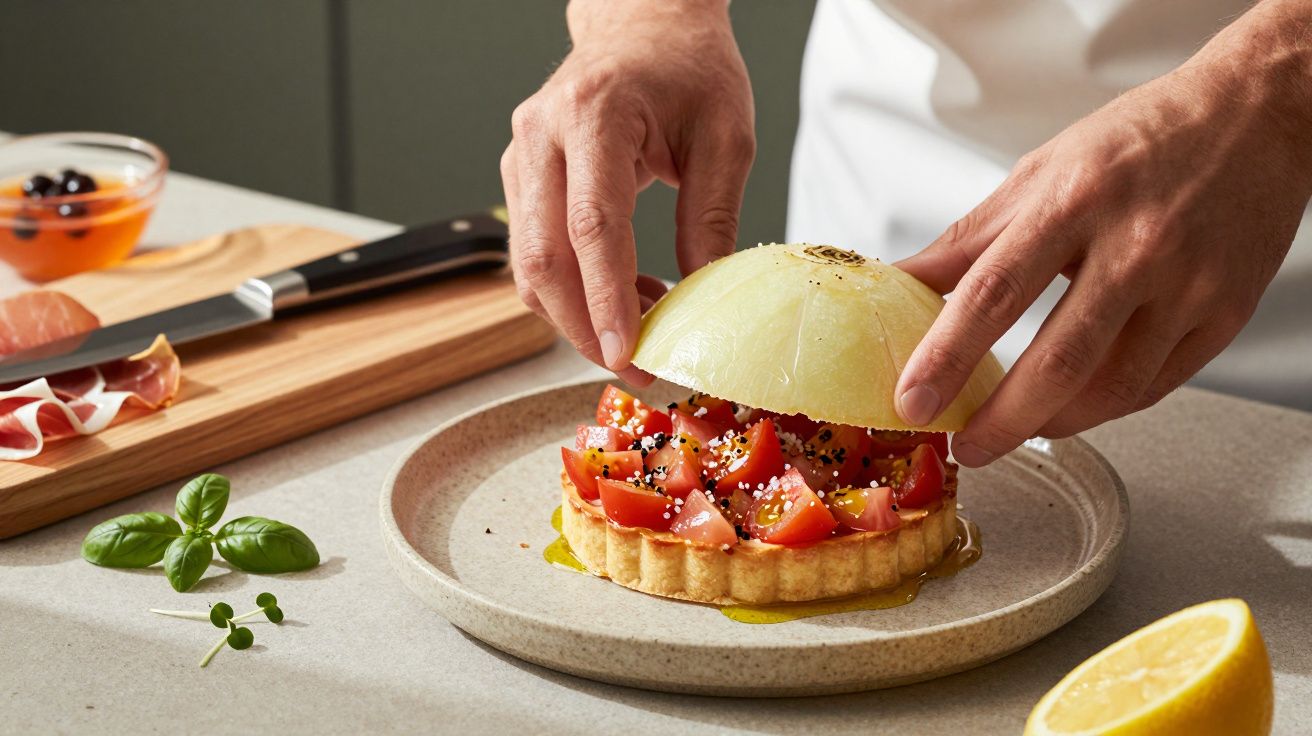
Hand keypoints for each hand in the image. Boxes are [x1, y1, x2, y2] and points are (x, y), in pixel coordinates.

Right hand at [501, 0, 754, 384]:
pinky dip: (573, 288)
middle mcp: (543, 134)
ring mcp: (521, 155)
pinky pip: (534, 250)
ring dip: (577, 314)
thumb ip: (711, 219)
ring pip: (529, 263)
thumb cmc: (689, 70)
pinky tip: (622, 294)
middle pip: (545, 256)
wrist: (644, 23)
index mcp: (595, 113)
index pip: (592, 225)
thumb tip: (701, 300)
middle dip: (583, 326)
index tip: (626, 352)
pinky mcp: (520, 176)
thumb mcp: (726, 137)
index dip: (607, 298)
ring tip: (639, 328)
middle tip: (632, 368)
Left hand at [894, 1, 1311, 465]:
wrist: (1252, 114)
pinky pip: (1155, 386)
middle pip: (1059, 361)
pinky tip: (1072, 407)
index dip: (946, 356)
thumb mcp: (1038, 174)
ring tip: (1014, 428)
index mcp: (1075, 201)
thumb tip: (900, 284)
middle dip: (1001, 421)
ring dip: (1052, 423)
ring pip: (1112, 389)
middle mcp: (1136, 245)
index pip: (994, 293)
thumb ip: (967, 240)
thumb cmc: (1138, 141)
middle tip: (967, 447)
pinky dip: (1104, 408)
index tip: (914, 401)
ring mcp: (1189, 284)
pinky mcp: (1226, 313)